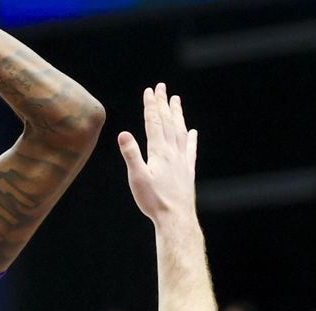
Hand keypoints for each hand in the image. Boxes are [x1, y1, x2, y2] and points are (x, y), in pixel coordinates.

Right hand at [118, 83, 197, 226]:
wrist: (176, 217)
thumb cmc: (153, 200)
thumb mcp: (137, 178)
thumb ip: (131, 154)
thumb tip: (123, 133)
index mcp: (159, 152)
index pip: (153, 123)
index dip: (151, 106)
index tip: (149, 91)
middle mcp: (172, 152)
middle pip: (167, 123)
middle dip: (163, 104)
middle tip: (161, 88)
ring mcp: (182, 161)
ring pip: (180, 132)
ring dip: (177, 115)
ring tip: (176, 101)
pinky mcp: (187, 171)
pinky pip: (190, 150)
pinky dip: (190, 139)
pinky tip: (192, 133)